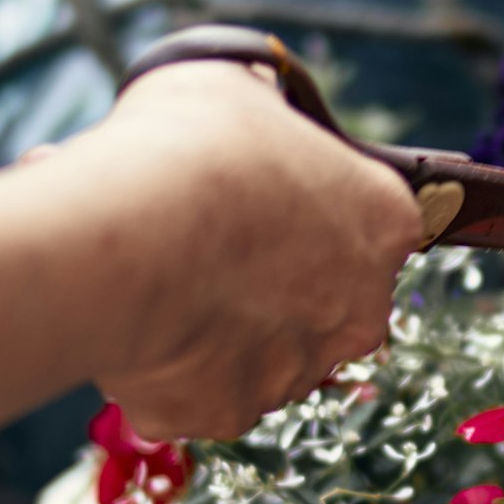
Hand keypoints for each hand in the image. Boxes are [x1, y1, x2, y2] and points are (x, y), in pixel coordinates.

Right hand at [78, 61, 430, 439]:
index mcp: (385, 222)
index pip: (371, 219)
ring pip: (261, 351)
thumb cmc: (185, 147)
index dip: (312, 207)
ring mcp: (293, 372)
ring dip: (219, 324)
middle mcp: (359, 311)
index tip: (264, 198)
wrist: (118, 236)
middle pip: (324, 297)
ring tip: (157, 277)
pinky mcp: (222, 414)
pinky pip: (196, 389)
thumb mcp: (238, 88)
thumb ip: (265, 112)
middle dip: (273, 279)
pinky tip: (133, 319)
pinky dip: (166, 364)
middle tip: (206, 244)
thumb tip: (253, 110)